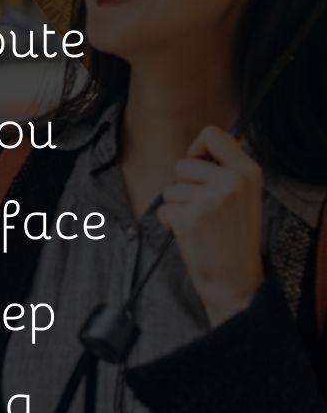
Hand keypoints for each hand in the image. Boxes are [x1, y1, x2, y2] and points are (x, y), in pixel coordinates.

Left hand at [158, 125, 264, 326]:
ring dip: (178, 207)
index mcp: (248, 171)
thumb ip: (228, 168)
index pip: (212, 134)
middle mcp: (232, 181)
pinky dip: (171, 224)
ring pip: (171, 189)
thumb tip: (203, 143)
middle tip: (204, 209)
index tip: (200, 166)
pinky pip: (163, 209)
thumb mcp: (245, 195)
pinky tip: (191, 236)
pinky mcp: (191, 217)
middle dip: (185, 186)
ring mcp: (211, 199)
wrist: (235, 278)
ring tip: (201, 225)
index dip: (198, 149)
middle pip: (183, 164)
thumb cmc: (234, 236)